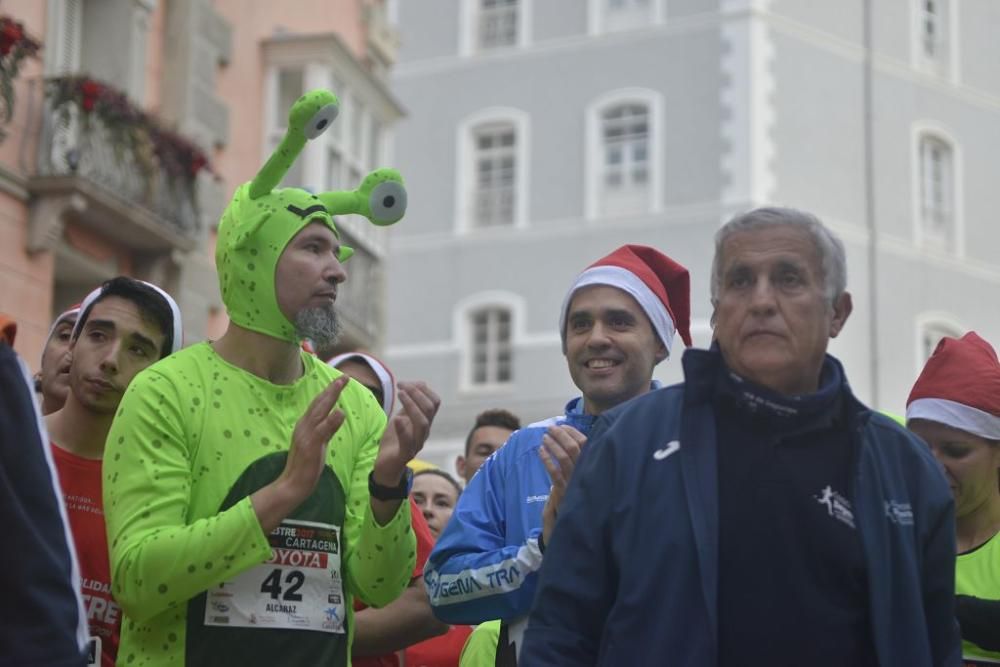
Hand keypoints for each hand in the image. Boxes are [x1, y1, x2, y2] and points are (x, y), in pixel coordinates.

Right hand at [252, 376, 347, 531]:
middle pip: (319, 403)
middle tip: (345, 377)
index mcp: (305, 425)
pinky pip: (322, 431)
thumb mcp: (319, 443)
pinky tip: (339, 412)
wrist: (292, 484)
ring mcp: (306, 435)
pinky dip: (330, 421)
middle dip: (332, 389)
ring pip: (319, 411)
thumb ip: (328, 429)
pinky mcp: (310, 446)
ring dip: (331, 396)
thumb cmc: (306, 465)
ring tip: (342, 384)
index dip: (329, 392)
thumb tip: (338, 414)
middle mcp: (304, 426)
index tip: (340, 381)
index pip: (318, 405)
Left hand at [372, 381, 440, 485]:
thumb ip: (410, 404)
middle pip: (429, 409)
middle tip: (400, 386)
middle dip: (416, 393)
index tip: (405, 383)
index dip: (422, 389)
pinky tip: (396, 419)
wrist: (386, 466)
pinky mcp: (405, 455)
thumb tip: (420, 383)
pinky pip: (408, 442)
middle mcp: (424, 432)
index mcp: (425, 422)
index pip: (434, 402)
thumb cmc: (395, 440)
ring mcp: (416, 444)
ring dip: (411, 405)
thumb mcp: (402, 417)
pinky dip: (403, 429)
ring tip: (400, 394)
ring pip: (422, 423)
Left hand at [538, 425, 586, 546]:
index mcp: (592, 469)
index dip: (574, 433)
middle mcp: (586, 475)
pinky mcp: (564, 494)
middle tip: (551, 428)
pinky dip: (546, 460)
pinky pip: (554, 473)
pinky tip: (540, 452)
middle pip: (575, 448)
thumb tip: (567, 447)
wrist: (575, 530)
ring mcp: (575, 484)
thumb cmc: (577, 504)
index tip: (564, 426)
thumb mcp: (579, 483)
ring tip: (544, 437)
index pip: (586, 445)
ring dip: (553, 445)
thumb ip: (576, 467)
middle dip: (562, 435)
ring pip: (564, 458)